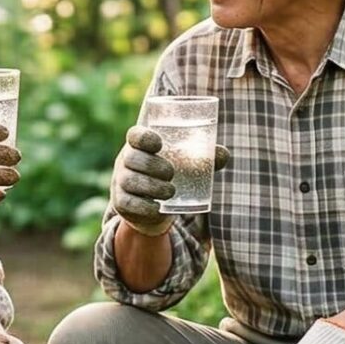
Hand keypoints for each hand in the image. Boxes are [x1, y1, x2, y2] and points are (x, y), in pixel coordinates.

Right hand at [110, 127, 228, 237]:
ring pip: (130, 181)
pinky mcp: (122, 204)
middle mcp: (125, 161)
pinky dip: (144, 207)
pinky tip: (157, 208)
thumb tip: (223, 154)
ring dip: (151, 186)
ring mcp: (121, 183)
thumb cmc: (169, 176)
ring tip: (171, 191)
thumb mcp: (184, 165)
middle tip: (171, 172)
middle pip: (131, 157)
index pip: (134, 135)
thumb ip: (203, 158)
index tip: (160, 143)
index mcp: (139, 145)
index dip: (144, 137)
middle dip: (152, 165)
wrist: (152, 208)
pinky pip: (129, 204)